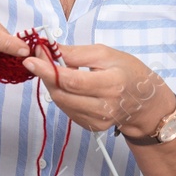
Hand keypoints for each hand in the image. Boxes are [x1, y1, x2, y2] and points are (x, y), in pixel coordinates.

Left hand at [25, 43, 167, 133]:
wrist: (144, 101)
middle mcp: (104, 107)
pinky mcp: (92, 126)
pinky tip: (68, 86)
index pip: (71, 80)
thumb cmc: (127, 72)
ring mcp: (98, 120)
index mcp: (111, 84)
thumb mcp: (105, 54)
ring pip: (61, 103)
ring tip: (56, 70)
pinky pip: (67, 110)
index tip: (30, 59)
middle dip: (45, 75)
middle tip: (39, 59)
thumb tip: (48, 49)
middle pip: (62, 93)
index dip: (47, 70)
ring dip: (52, 85)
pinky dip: (62, 95)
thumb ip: (75, 53)